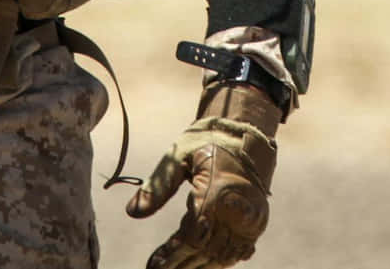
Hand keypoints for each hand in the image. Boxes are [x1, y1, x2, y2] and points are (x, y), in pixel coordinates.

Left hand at [126, 84, 280, 268]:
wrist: (246, 134)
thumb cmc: (207, 142)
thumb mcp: (178, 157)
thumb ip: (157, 187)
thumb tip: (132, 213)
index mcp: (216, 194)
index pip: (191, 237)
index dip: (171, 256)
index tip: (153, 266)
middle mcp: (238, 211)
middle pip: (206, 252)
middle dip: (181, 265)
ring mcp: (251, 219)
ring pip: (224, 257)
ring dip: (200, 267)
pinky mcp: (257, 222)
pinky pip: (238, 251)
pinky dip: (220, 261)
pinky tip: (201, 265)